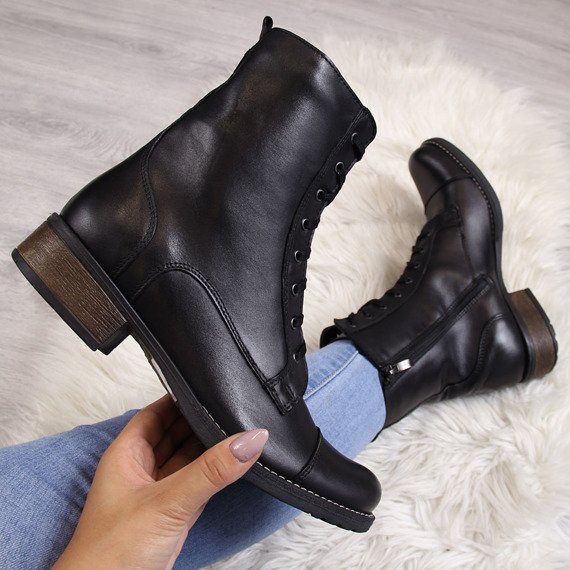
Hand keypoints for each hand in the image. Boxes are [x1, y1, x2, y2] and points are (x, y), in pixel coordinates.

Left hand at [54, 395, 267, 569]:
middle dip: (202, 421)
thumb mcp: (169, 501)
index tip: (212, 384)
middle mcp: (141, 468)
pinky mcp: (172, 514)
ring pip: (188, 458)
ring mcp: (157, 492)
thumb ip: (211, 470)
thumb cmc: (114, 551)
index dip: (181, 397)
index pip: (158, 412)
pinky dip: (214, 474)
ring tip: (241, 428)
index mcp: (127, 453)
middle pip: (176, 432)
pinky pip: (196, 483)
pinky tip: (234, 464)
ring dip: (210, 448)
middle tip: (236, 405)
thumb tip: (250, 439)